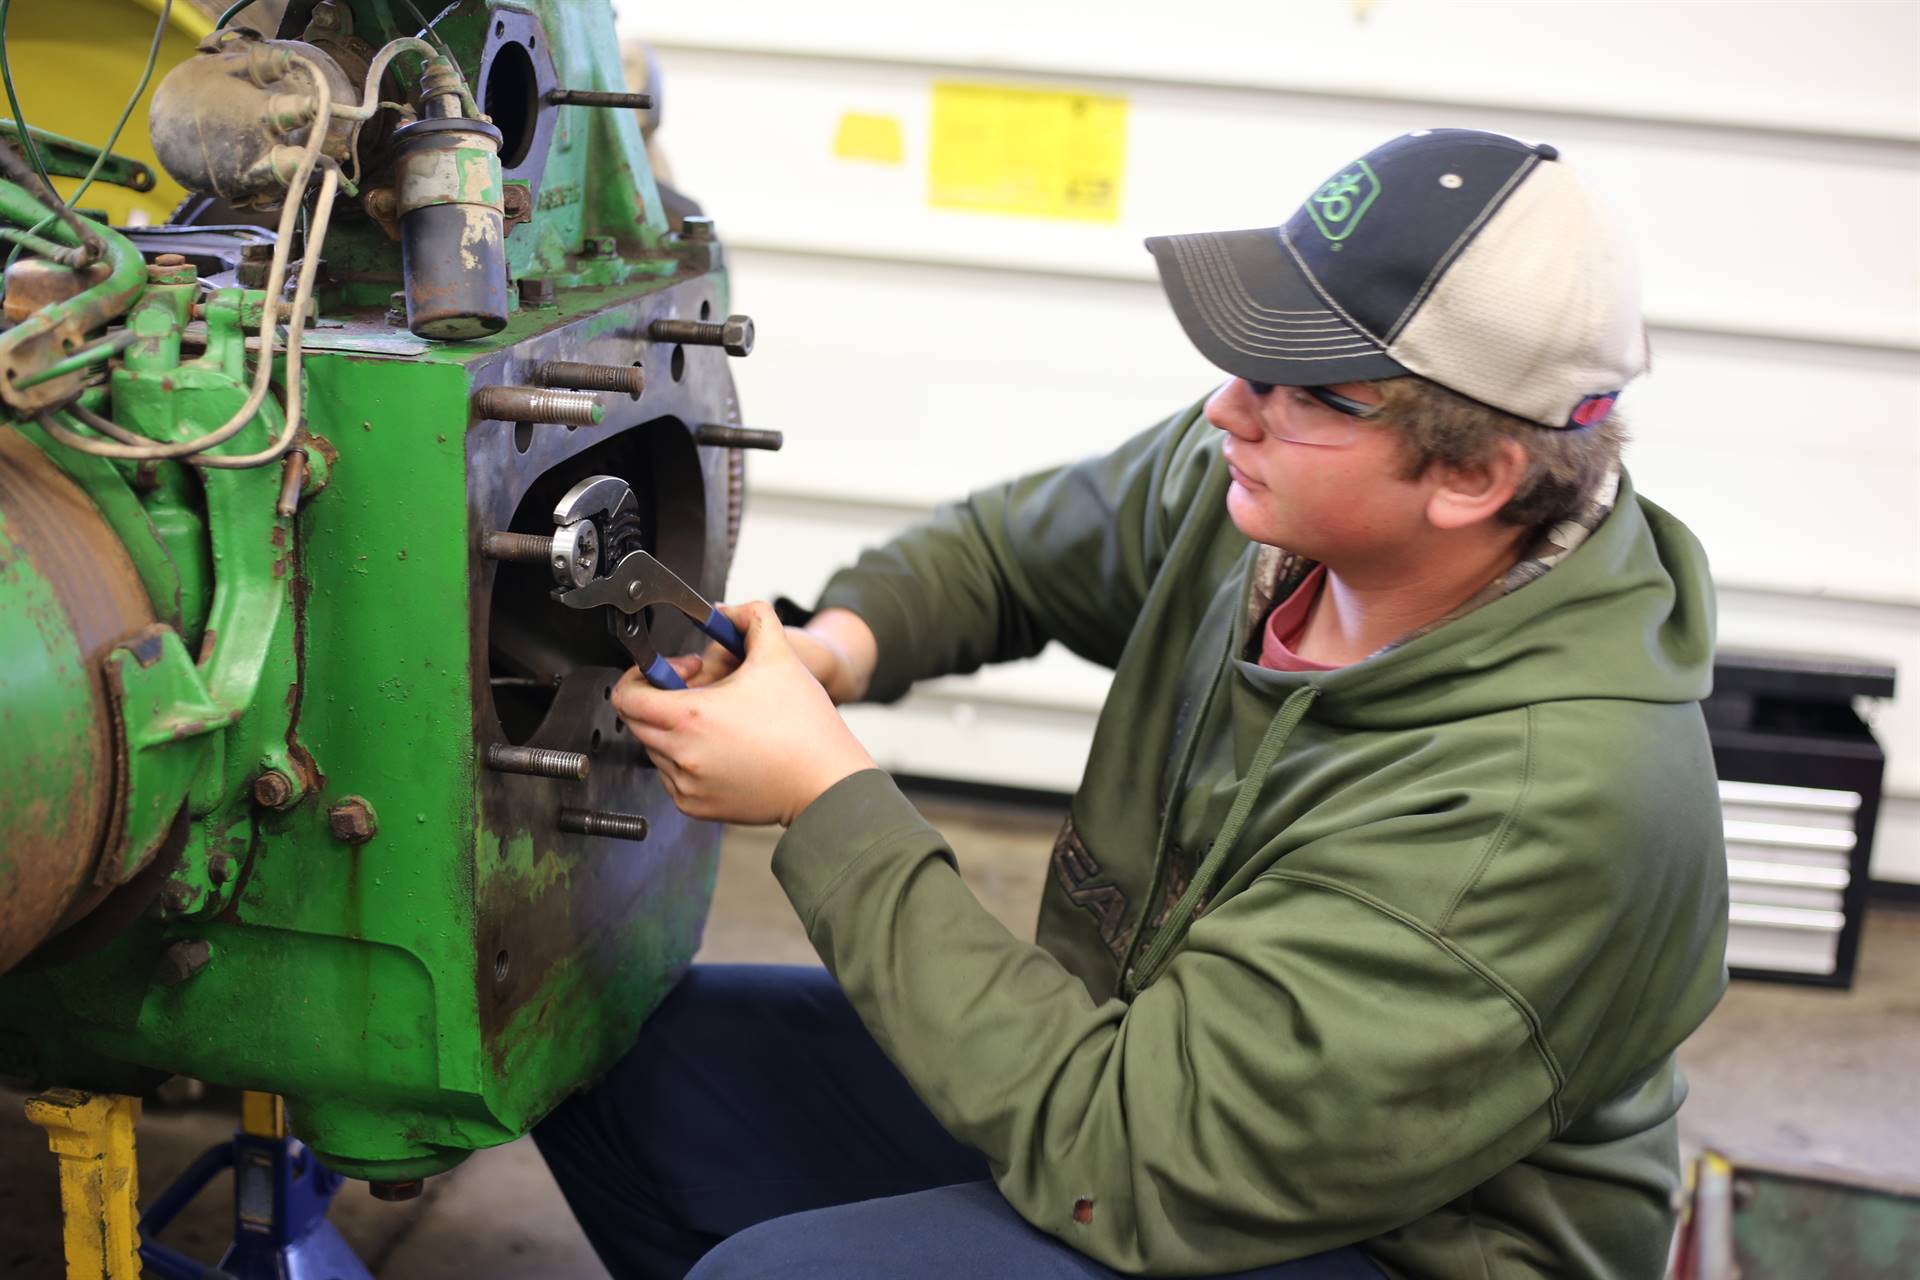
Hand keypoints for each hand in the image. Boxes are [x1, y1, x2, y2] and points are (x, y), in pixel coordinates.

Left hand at [614, 601, 878, 825]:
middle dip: (660, 699)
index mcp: (691, 717)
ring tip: (717, 720)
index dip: (643, 675)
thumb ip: (752, 618)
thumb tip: (727, 610)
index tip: (677, 671)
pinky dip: (686, 759)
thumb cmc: (805, 727)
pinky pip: (672, 776)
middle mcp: (682, 755)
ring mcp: (686, 785)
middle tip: (700, 691)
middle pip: (637, 720)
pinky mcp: (696, 806)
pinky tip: (722, 748)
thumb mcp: (780, 656)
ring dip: (674, 729)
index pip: (627, 697)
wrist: (826, 782)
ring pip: (655, 749)